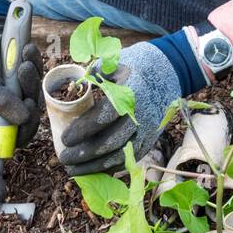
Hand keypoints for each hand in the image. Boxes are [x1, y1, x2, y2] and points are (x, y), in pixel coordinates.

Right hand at [0, 14, 42, 199]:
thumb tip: (20, 120)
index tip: (1, 194)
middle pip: (18, 133)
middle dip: (26, 114)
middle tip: (25, 81)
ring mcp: (13, 101)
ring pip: (32, 112)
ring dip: (33, 87)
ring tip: (25, 61)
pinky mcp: (27, 87)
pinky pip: (39, 91)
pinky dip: (37, 73)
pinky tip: (28, 53)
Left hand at [55, 40, 187, 175]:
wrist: (169, 71)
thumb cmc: (136, 65)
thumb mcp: (115, 61)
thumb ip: (94, 75)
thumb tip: (73, 89)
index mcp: (131, 93)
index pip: (104, 117)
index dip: (83, 130)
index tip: (65, 138)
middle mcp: (141, 115)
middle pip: (111, 142)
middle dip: (85, 154)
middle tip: (64, 158)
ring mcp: (148, 129)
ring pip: (121, 155)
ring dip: (96, 166)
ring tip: (73, 170)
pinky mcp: (151, 138)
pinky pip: (130, 158)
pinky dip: (111, 166)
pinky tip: (93, 169)